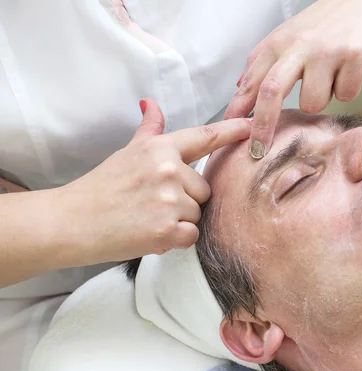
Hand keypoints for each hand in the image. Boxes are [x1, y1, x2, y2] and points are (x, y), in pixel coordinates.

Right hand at [60, 98, 250, 262]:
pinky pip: (191, 235)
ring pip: (198, 214)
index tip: (255, 125)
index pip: (205, 137)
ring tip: (148, 218)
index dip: (233, 131)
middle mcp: (168, 170)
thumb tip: (151, 105)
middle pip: (204, 189)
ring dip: (179, 221)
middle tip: (153, 204)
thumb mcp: (126, 153)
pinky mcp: (167, 230)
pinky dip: (175, 239)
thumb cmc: (100, 188)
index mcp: (160, 149)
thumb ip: (149, 132)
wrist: (71, 222)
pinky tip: (151, 233)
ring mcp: (168, 200)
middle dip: (186, 200)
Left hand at [224, 0, 361, 157]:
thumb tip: (241, 89)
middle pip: (272, 91)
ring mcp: (327, 52)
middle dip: (263, 126)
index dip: (238, 108)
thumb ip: (264, 61)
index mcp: (279, 42)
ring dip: (321, 98)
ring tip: (329, 77)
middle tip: (258, 150)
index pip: (252, 80)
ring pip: (314, 103)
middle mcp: (300, 46)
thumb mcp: (289, 35)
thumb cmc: (326, 23)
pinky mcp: (355, 57)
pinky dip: (347, 88)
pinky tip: (348, 70)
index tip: (230, 132)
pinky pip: (345, 96)